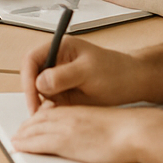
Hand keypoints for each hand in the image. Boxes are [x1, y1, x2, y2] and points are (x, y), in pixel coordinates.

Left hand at [11, 102, 151, 162]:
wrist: (133, 131)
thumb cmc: (127, 128)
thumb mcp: (103, 119)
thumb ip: (90, 122)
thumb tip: (88, 130)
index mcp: (78, 110)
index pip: (51, 111)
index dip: (38, 117)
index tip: (32, 122)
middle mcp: (68, 116)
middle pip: (39, 119)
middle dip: (27, 126)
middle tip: (19, 133)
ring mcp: (65, 129)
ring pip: (35, 130)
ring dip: (22, 135)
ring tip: (15, 140)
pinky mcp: (65, 142)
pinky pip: (39, 143)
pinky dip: (26, 144)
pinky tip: (19, 146)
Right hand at [21, 35, 147, 112]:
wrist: (134, 84)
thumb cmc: (116, 72)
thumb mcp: (89, 72)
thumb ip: (63, 76)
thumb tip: (39, 82)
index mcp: (60, 47)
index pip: (31, 60)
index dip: (27, 78)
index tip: (33, 96)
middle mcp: (57, 62)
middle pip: (31, 77)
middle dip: (34, 94)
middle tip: (38, 112)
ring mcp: (60, 78)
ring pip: (40, 92)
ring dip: (44, 103)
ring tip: (58, 112)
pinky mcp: (65, 92)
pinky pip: (51, 102)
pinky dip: (53, 110)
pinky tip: (65, 114)